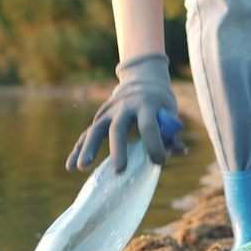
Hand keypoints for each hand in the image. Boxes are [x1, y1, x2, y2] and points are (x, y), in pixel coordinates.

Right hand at [66, 53, 177, 172]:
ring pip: (96, 130)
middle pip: (118, 128)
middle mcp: (125, 107)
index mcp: (146, 104)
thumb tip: (180, 151)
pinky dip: (78, 150)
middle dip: (118, 150)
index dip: (155, 143)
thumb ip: (172, 132)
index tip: (160, 162)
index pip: (150, 125)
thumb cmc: (160, 103)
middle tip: (119, 171)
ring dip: (88, 149)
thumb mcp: (170, 111)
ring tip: (82, 168)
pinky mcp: (99, 118)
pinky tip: (70, 166)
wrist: (142, 79)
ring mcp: (109, 112)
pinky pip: (87, 134)